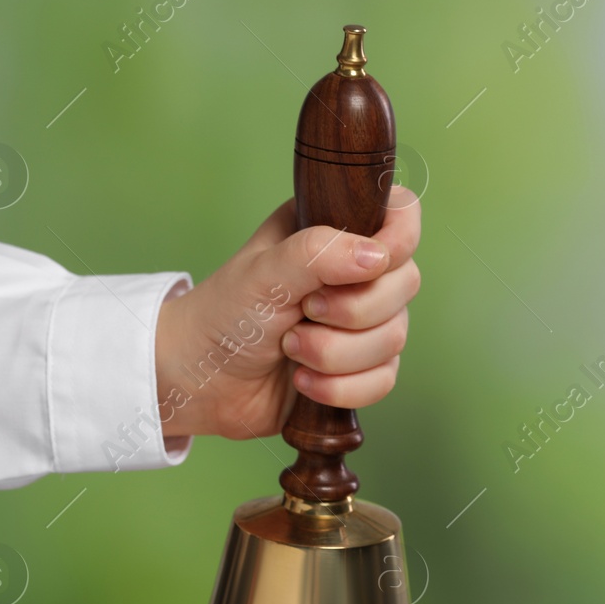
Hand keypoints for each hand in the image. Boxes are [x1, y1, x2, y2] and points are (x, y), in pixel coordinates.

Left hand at [154, 188, 420, 439]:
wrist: (198, 380)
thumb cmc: (223, 314)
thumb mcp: (265, 272)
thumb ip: (320, 253)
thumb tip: (378, 256)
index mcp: (334, 229)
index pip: (402, 216)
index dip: (398, 241)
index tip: (368, 265)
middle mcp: (355, 272)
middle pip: (406, 284)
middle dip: (353, 312)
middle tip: (304, 313)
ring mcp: (362, 322)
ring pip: (396, 338)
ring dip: (337, 355)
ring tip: (291, 350)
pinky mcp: (360, 369)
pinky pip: (384, 380)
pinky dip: (341, 388)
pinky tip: (304, 381)